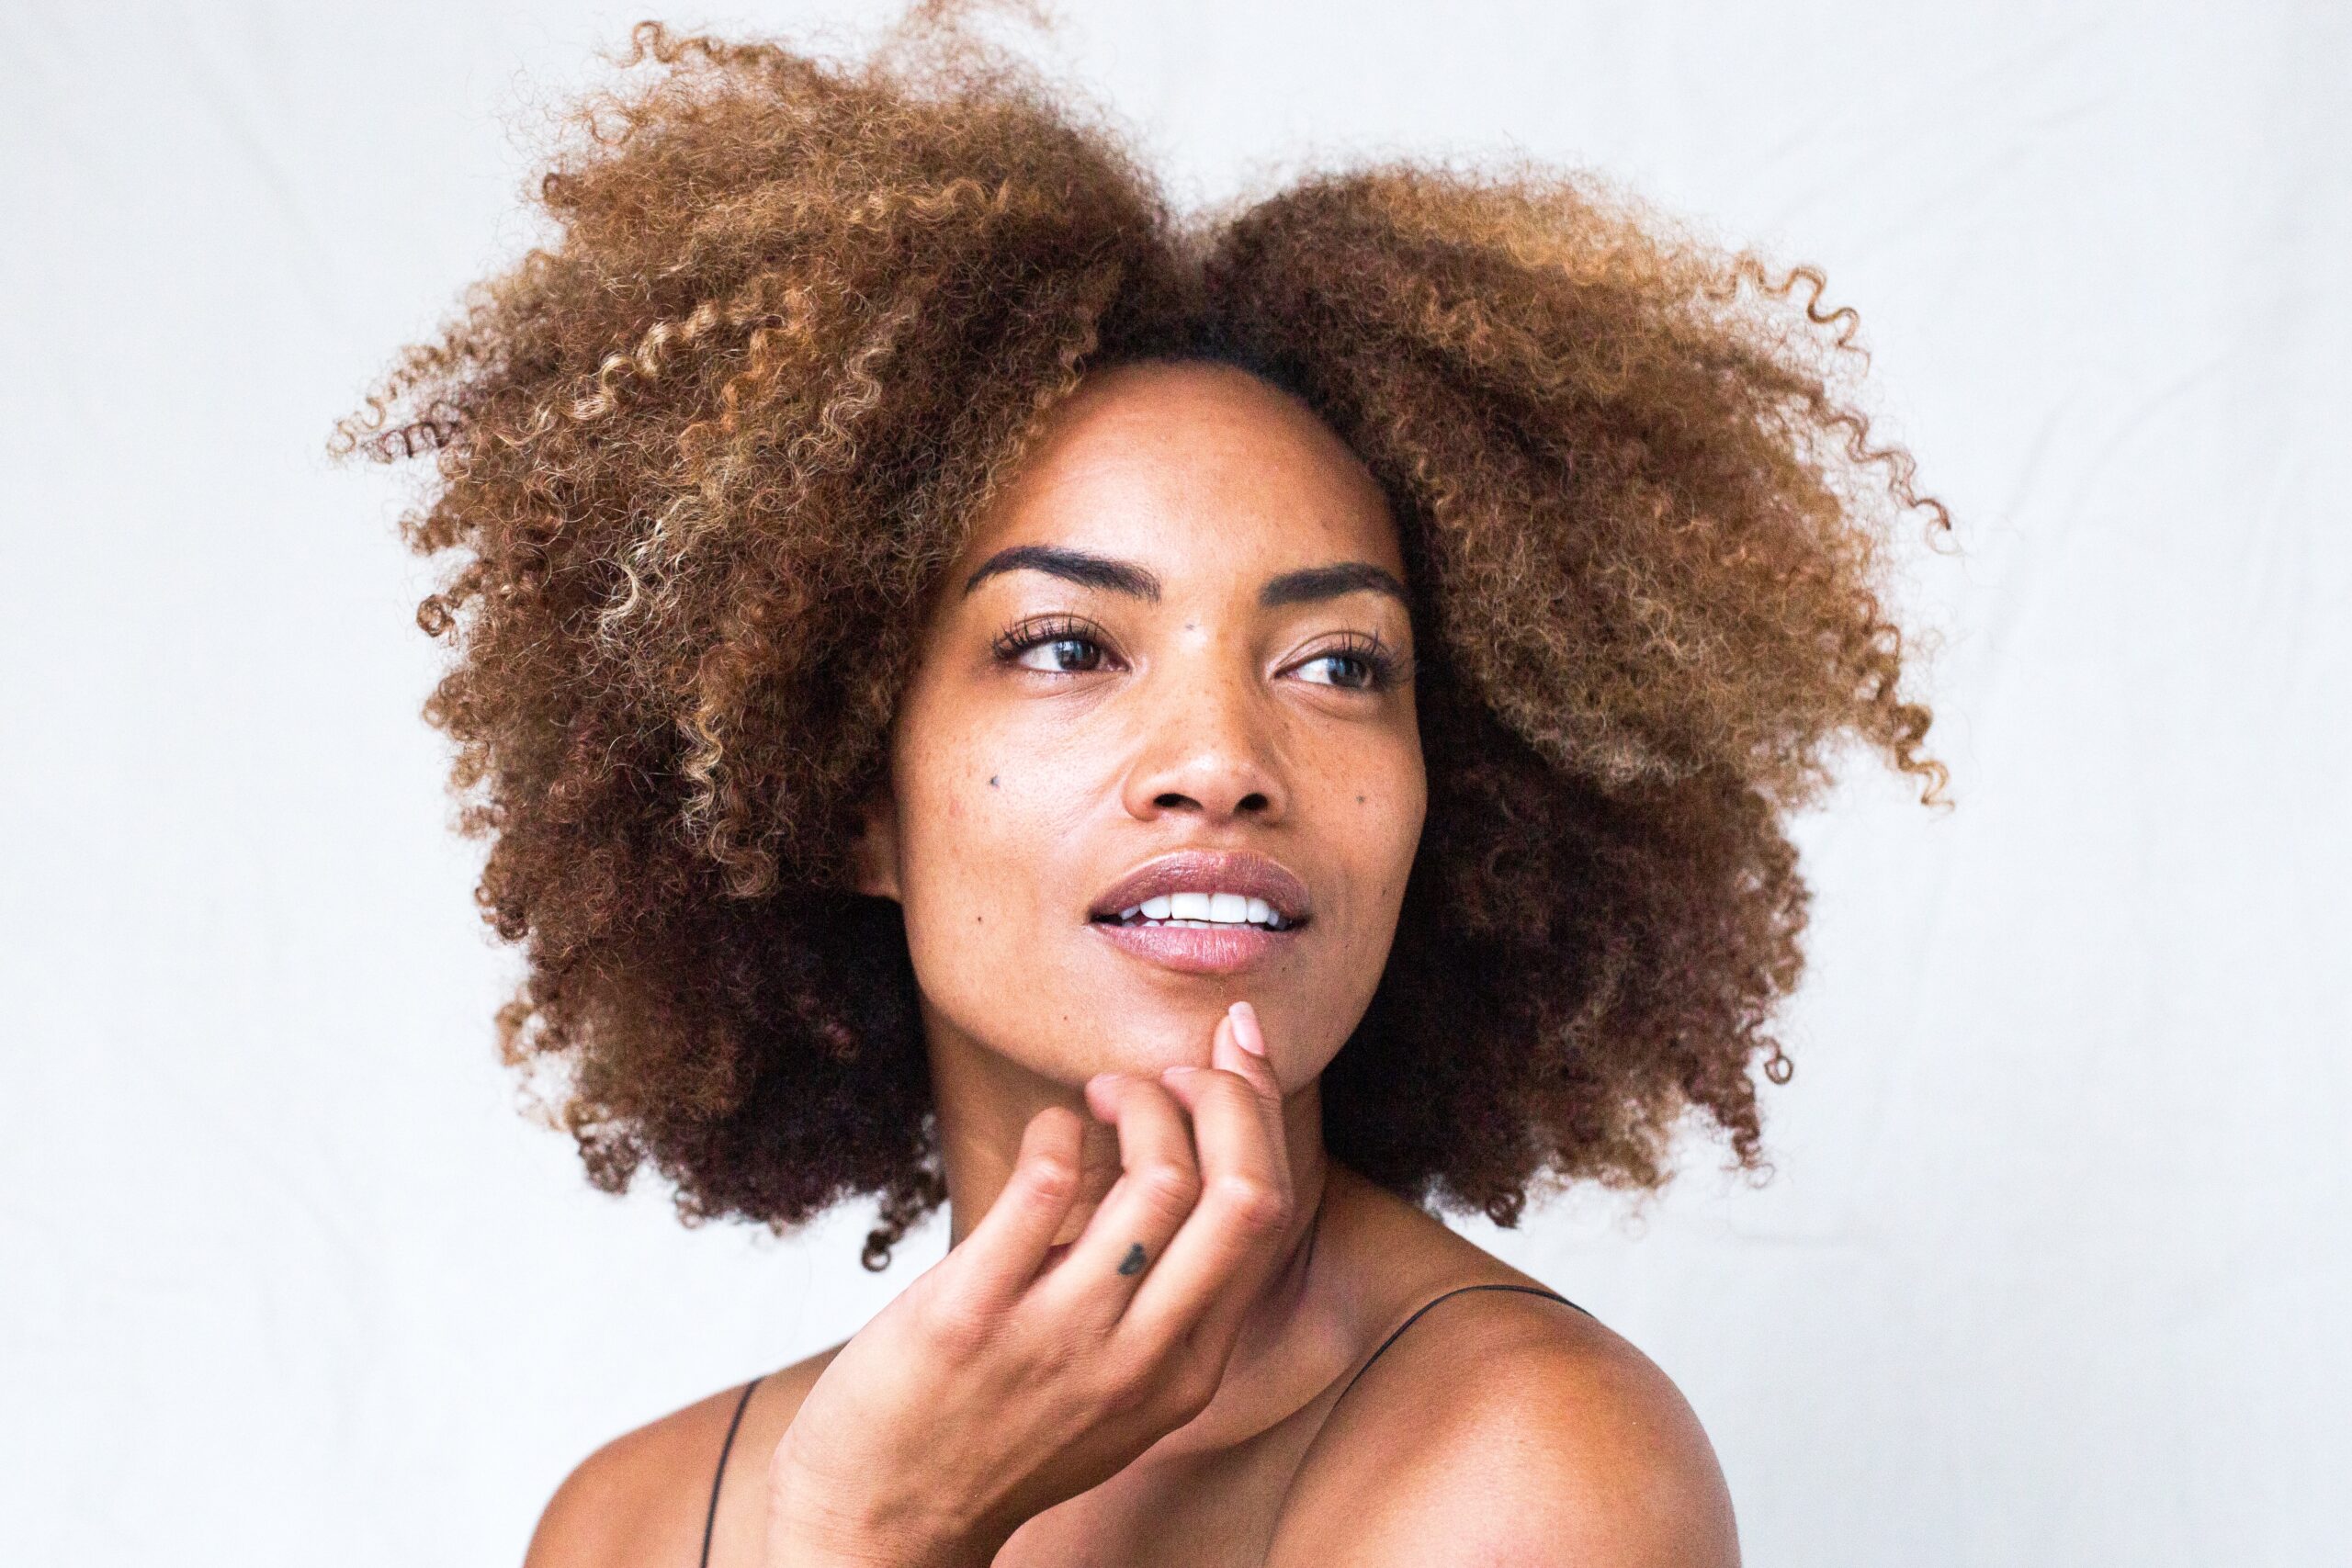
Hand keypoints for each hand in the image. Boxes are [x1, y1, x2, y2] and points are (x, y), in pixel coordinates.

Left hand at [763, 1002, 1297, 1567]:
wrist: (882, 1523)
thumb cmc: (994, 1432)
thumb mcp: (1115, 1385)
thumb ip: (1159, 1297)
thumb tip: (1180, 1151)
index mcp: (1188, 1369)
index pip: (1267, 1213)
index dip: (1262, 1109)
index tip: (1235, 1050)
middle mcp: (1142, 1357)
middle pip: (1244, 1193)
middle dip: (1228, 1095)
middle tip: (1173, 1070)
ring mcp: (1061, 1337)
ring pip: (1160, 1180)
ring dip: (1140, 1100)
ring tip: (1100, 1095)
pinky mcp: (972, 1315)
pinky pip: (1047, 1182)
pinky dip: (1059, 1127)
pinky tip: (1047, 1131)